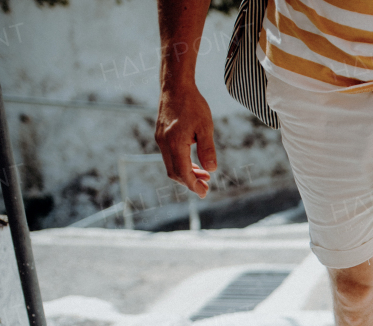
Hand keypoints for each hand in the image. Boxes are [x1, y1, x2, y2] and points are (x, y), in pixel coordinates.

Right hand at [155, 80, 215, 197]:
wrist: (175, 86)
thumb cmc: (193, 104)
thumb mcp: (206, 127)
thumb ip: (207, 149)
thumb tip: (211, 170)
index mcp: (175, 143)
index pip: (183, 172)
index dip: (193, 185)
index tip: (204, 192)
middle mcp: (164, 143)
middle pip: (174, 173)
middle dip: (190, 183)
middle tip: (206, 187)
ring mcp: (161, 140)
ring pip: (171, 166)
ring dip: (186, 174)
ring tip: (204, 176)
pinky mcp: (161, 136)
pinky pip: (170, 157)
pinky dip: (182, 164)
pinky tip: (195, 165)